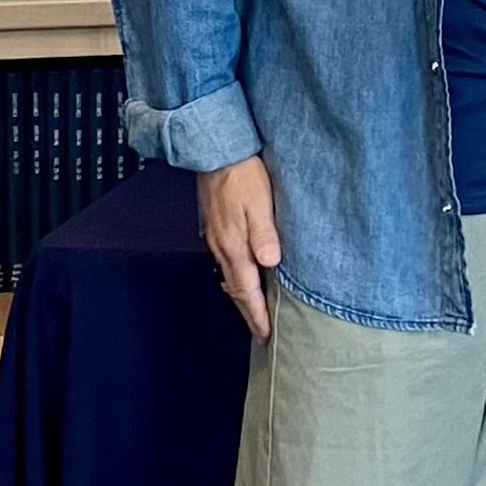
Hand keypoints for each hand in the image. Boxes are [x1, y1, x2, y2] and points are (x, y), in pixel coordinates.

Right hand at [199, 156, 279, 338]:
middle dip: (248, 313)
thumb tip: (271, 262)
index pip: (246, 289)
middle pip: (235, 289)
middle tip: (260, 332)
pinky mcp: (215, 229)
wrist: (215, 153)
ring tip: (252, 311)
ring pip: (228, 277)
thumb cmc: (242, 174)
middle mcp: (221, 247)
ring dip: (241, 297)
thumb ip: (265, 234)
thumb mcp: (260, 202)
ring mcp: (215, 239)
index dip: (256, 313)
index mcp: (234, 245)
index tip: (264, 333)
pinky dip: (234, 278)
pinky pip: (224, 263)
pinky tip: (241, 277)